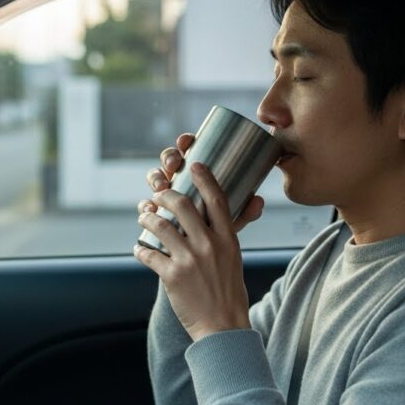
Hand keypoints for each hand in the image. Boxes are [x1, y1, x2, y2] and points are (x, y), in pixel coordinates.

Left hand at [134, 162, 252, 340]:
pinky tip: (139, 250)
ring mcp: (189, 260)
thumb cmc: (229, 294)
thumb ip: (225, 238)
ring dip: (146, 218)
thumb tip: (220, 219)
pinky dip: (140, 249)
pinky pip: (147, 253)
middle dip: (165, 194)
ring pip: (159, 225)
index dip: (204, 179)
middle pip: (183, 204)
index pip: (217, 200)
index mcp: (228, 240)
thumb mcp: (234, 260)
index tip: (195, 164)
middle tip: (157, 194)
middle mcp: (209, 246)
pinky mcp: (171, 275)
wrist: (223, 328)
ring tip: (143, 218)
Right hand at [138, 133, 263, 231]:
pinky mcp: (153, 213)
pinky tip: (149, 208)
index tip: (186, 142)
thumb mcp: (231, 224)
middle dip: (169, 157)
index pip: (189, 150)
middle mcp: (179, 180)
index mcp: (197, 174)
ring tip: (162, 187)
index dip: (185, 142)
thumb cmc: (217, 237)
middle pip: (169, 160)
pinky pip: (146, 204)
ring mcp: (164, 196)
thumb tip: (258, 200)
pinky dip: (146, 204)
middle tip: (174, 165)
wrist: (201, 263)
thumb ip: (244, 213)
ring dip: (155, 178)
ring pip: (155, 178)